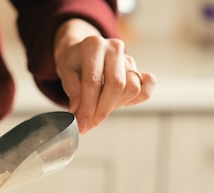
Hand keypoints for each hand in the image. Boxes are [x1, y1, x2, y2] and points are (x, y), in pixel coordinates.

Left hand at [54, 19, 155, 133]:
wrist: (82, 50)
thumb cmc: (73, 62)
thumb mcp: (66, 74)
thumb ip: (74, 94)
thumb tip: (80, 116)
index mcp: (93, 46)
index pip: (93, 81)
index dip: (88, 107)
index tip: (82, 125)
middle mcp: (114, 49)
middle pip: (116, 85)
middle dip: (102, 110)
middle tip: (89, 124)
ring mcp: (128, 58)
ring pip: (132, 88)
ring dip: (115, 106)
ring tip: (98, 109)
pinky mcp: (138, 68)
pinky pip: (147, 86)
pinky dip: (136, 99)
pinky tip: (119, 102)